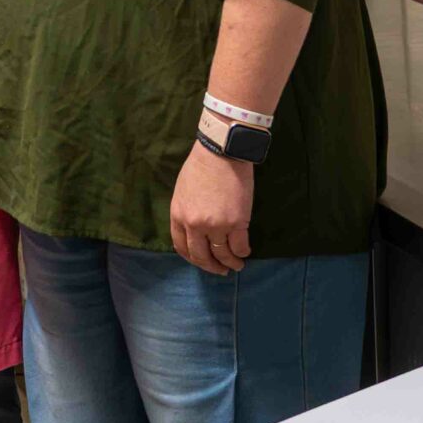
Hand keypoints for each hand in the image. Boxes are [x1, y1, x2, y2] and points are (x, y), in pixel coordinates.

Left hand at [169, 141, 252, 275]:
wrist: (221, 152)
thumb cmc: (201, 166)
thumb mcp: (182, 191)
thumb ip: (185, 212)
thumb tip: (193, 230)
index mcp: (178, 216)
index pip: (182, 247)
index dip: (193, 259)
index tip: (202, 262)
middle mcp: (195, 225)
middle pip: (201, 256)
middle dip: (211, 267)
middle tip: (221, 270)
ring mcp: (216, 225)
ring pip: (223, 255)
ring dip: (230, 263)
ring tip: (236, 265)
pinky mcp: (237, 222)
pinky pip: (240, 246)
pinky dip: (243, 252)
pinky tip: (245, 252)